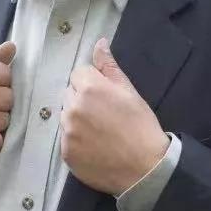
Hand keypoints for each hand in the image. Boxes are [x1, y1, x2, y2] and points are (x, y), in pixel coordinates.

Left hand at [61, 38, 169, 195]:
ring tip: (100, 131)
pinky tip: (94, 146)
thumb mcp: (129, 91)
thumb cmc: (140, 125)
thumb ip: (108, 66)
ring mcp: (67, 131)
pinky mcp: (65, 152)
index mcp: (89, 88)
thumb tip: (99, 42)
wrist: (145, 167)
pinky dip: (76, 140)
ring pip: (66, 115)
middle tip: (104, 114)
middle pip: (69, 93)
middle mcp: (73, 107)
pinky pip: (65, 137)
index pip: (78, 74)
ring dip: (77, 119)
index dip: (93, 83)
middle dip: (82, 99)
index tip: (107, 97)